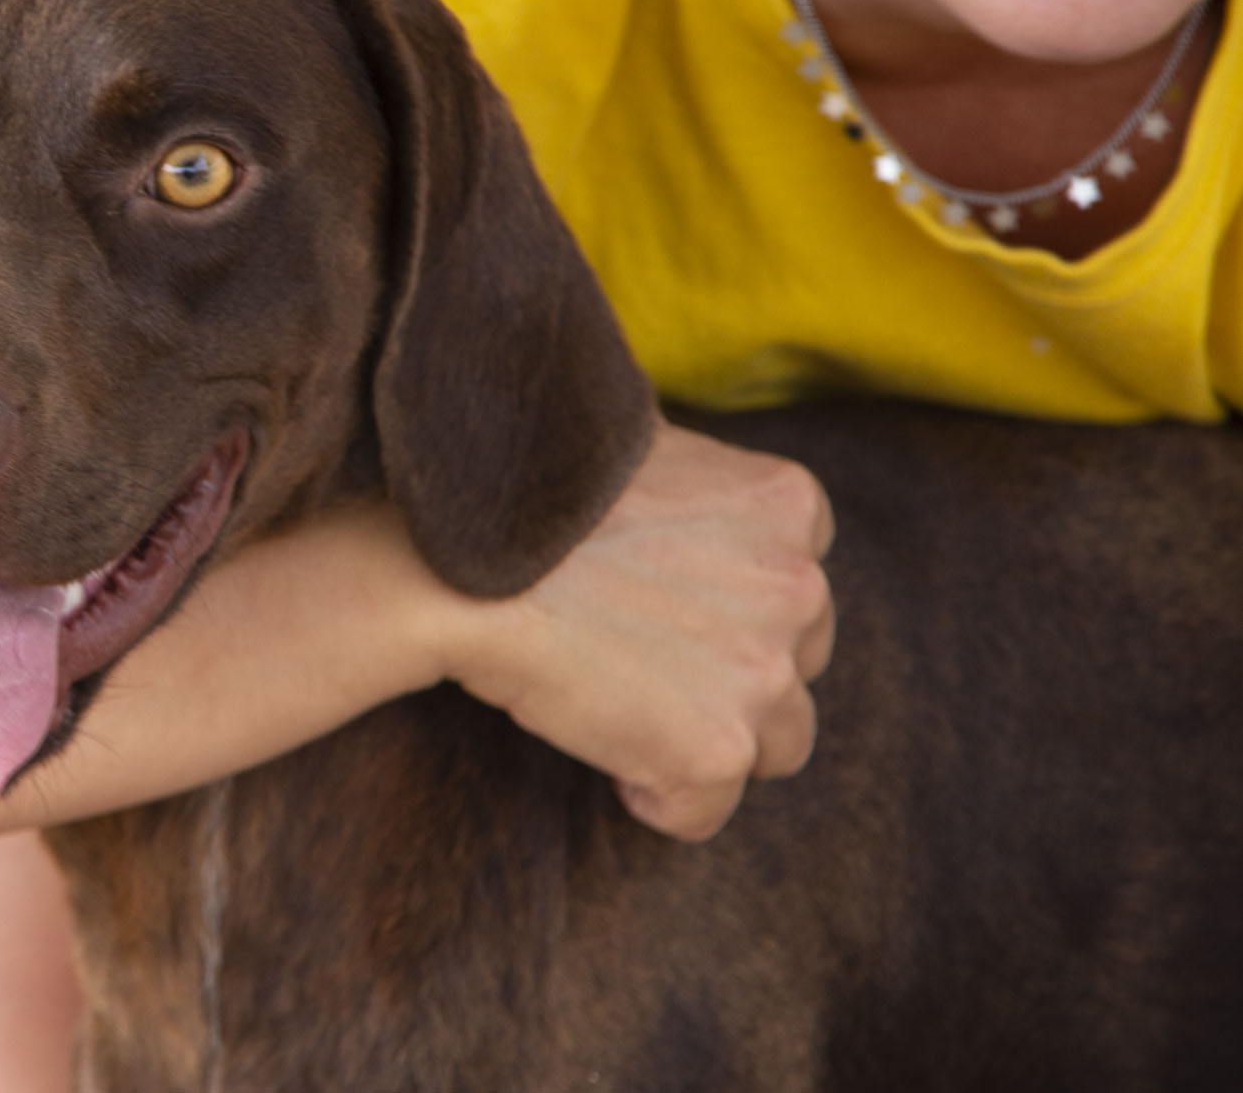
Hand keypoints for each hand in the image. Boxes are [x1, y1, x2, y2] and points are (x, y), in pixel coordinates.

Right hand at [445, 419, 835, 840]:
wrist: (451, 566)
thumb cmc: (518, 499)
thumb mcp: (629, 443)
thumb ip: (689, 471)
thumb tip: (674, 473)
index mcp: (785, 504)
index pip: (798, 581)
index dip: (729, 603)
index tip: (660, 603)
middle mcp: (800, 587)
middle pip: (797, 665)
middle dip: (729, 672)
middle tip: (634, 657)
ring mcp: (765, 673)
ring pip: (774, 744)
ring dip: (705, 736)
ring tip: (619, 707)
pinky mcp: (716, 748)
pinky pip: (705, 809)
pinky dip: (653, 794)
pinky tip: (598, 744)